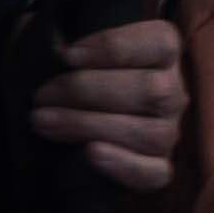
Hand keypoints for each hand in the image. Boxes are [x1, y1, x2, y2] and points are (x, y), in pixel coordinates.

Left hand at [24, 14, 180, 197]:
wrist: (61, 116)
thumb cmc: (62, 76)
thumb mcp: (60, 46)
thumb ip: (60, 39)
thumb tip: (53, 46)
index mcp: (161, 55)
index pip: (161, 43)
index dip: (116, 47)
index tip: (67, 55)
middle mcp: (172, 93)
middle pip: (153, 90)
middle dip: (87, 92)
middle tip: (41, 96)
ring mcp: (169, 132)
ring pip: (152, 133)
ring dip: (90, 126)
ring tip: (43, 123)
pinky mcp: (159, 168)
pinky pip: (157, 173)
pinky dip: (126, 165)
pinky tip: (90, 153)